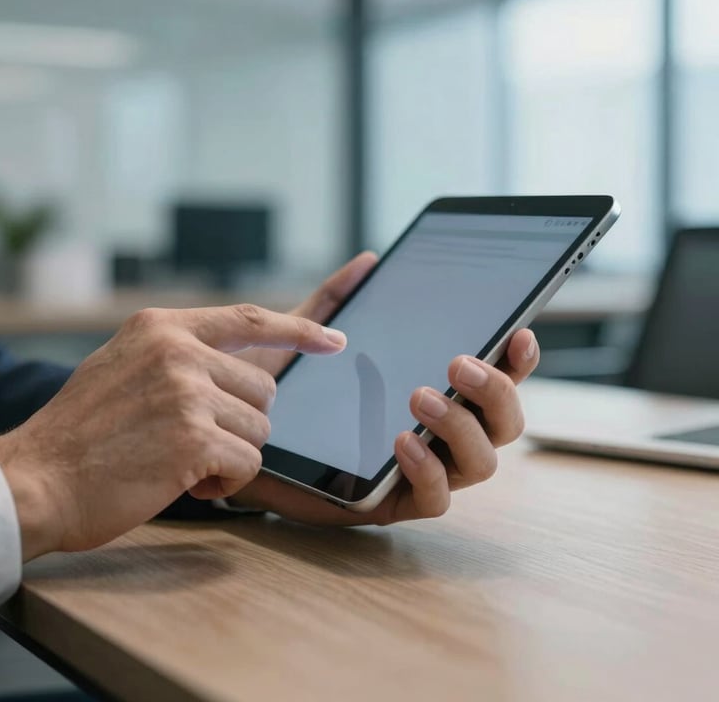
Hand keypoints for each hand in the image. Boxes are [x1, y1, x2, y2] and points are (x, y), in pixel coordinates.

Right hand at [0, 305, 346, 560]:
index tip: (335, 339)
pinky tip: (181, 480)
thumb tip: (246, 361)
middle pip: (264, 387)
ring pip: (259, 427)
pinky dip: (223, 480)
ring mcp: (187, 391)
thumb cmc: (85, 431)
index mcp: (162, 326)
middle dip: (241, 421)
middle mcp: (178, 350)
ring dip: (229, 452)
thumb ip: (182, 355)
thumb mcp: (127, 365)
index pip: (250, 319)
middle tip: (194, 438)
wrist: (37, 478)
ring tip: (177, 457)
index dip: (300, 329)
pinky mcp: (194, 437)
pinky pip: (247, 462)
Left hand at [232, 254, 539, 524]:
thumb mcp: (310, 340)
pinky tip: (402, 441)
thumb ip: (338, 301)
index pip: (496, 379)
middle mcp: (439, 434)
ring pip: (481, 463)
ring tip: (421, 397)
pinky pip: (435, 500)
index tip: (517, 334)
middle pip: (504, 423)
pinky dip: (428, 470)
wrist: (246, 440)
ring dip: (461, 427)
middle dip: (495, 392)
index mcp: (435, 392)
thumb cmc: (290, 392)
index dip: (517, 361)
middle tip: (458, 364)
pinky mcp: (392, 502)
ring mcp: (420, 471)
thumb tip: (369, 261)